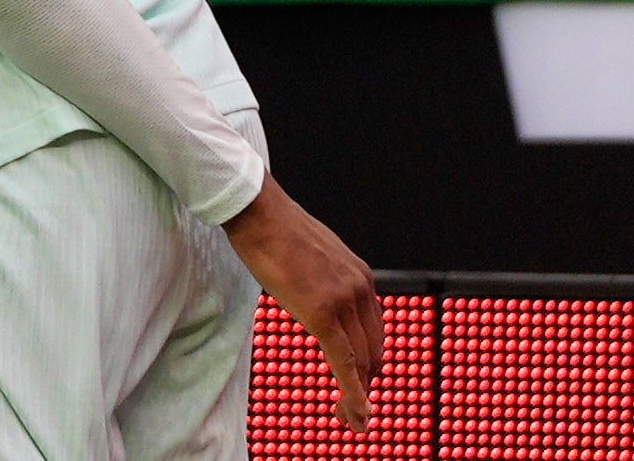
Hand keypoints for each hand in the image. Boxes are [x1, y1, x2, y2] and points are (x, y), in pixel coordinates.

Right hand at [226, 178, 383, 430]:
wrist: (259, 213)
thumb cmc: (277, 231)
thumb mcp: (316, 257)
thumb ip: (327, 282)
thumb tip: (319, 298)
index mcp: (361, 277)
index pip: (374, 331)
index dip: (369, 363)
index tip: (362, 383)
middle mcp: (360, 288)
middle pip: (372, 351)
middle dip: (367, 384)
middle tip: (356, 412)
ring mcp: (343, 300)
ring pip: (361, 361)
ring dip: (359, 395)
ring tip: (354, 420)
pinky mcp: (322, 313)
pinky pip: (343, 362)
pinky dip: (352, 392)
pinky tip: (354, 411)